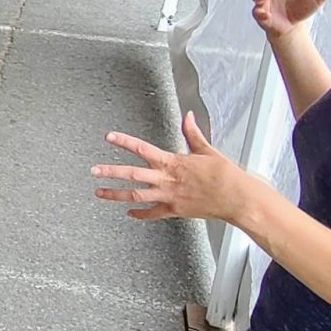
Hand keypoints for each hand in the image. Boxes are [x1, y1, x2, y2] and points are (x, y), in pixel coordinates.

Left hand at [92, 113, 247, 222]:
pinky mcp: (174, 210)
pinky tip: (129, 213)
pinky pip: (152, 214)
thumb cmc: (225, 174)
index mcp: (173, 162)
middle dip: (110, 172)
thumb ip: (192, 133)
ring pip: (136, 196)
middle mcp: (167, 179)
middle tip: (93, 171)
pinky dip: (140, 214)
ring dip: (115, 195)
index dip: (124, 142)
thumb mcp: (207, 150)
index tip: (109, 137)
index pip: (143, 149)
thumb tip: (188, 117)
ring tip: (99, 193)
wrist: (237, 198)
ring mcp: (169, 196)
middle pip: (132, 175)